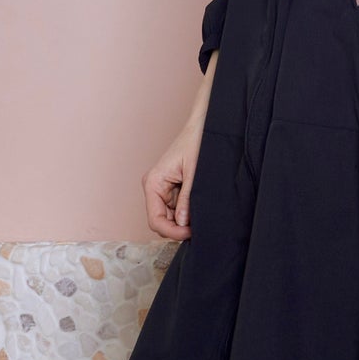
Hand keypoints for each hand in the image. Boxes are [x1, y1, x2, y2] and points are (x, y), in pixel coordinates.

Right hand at [142, 112, 204, 238]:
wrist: (205, 126)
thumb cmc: (197, 142)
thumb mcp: (195, 173)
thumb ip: (187, 199)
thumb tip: (183, 223)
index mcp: (153, 183)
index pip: (155, 220)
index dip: (172, 232)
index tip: (191, 233)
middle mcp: (155, 188)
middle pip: (162, 222)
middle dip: (179, 228)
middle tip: (200, 228)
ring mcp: (164, 190)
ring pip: (171, 218)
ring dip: (185, 221)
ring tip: (202, 215)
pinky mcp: (175, 189)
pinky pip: (179, 209)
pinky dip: (189, 213)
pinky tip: (200, 208)